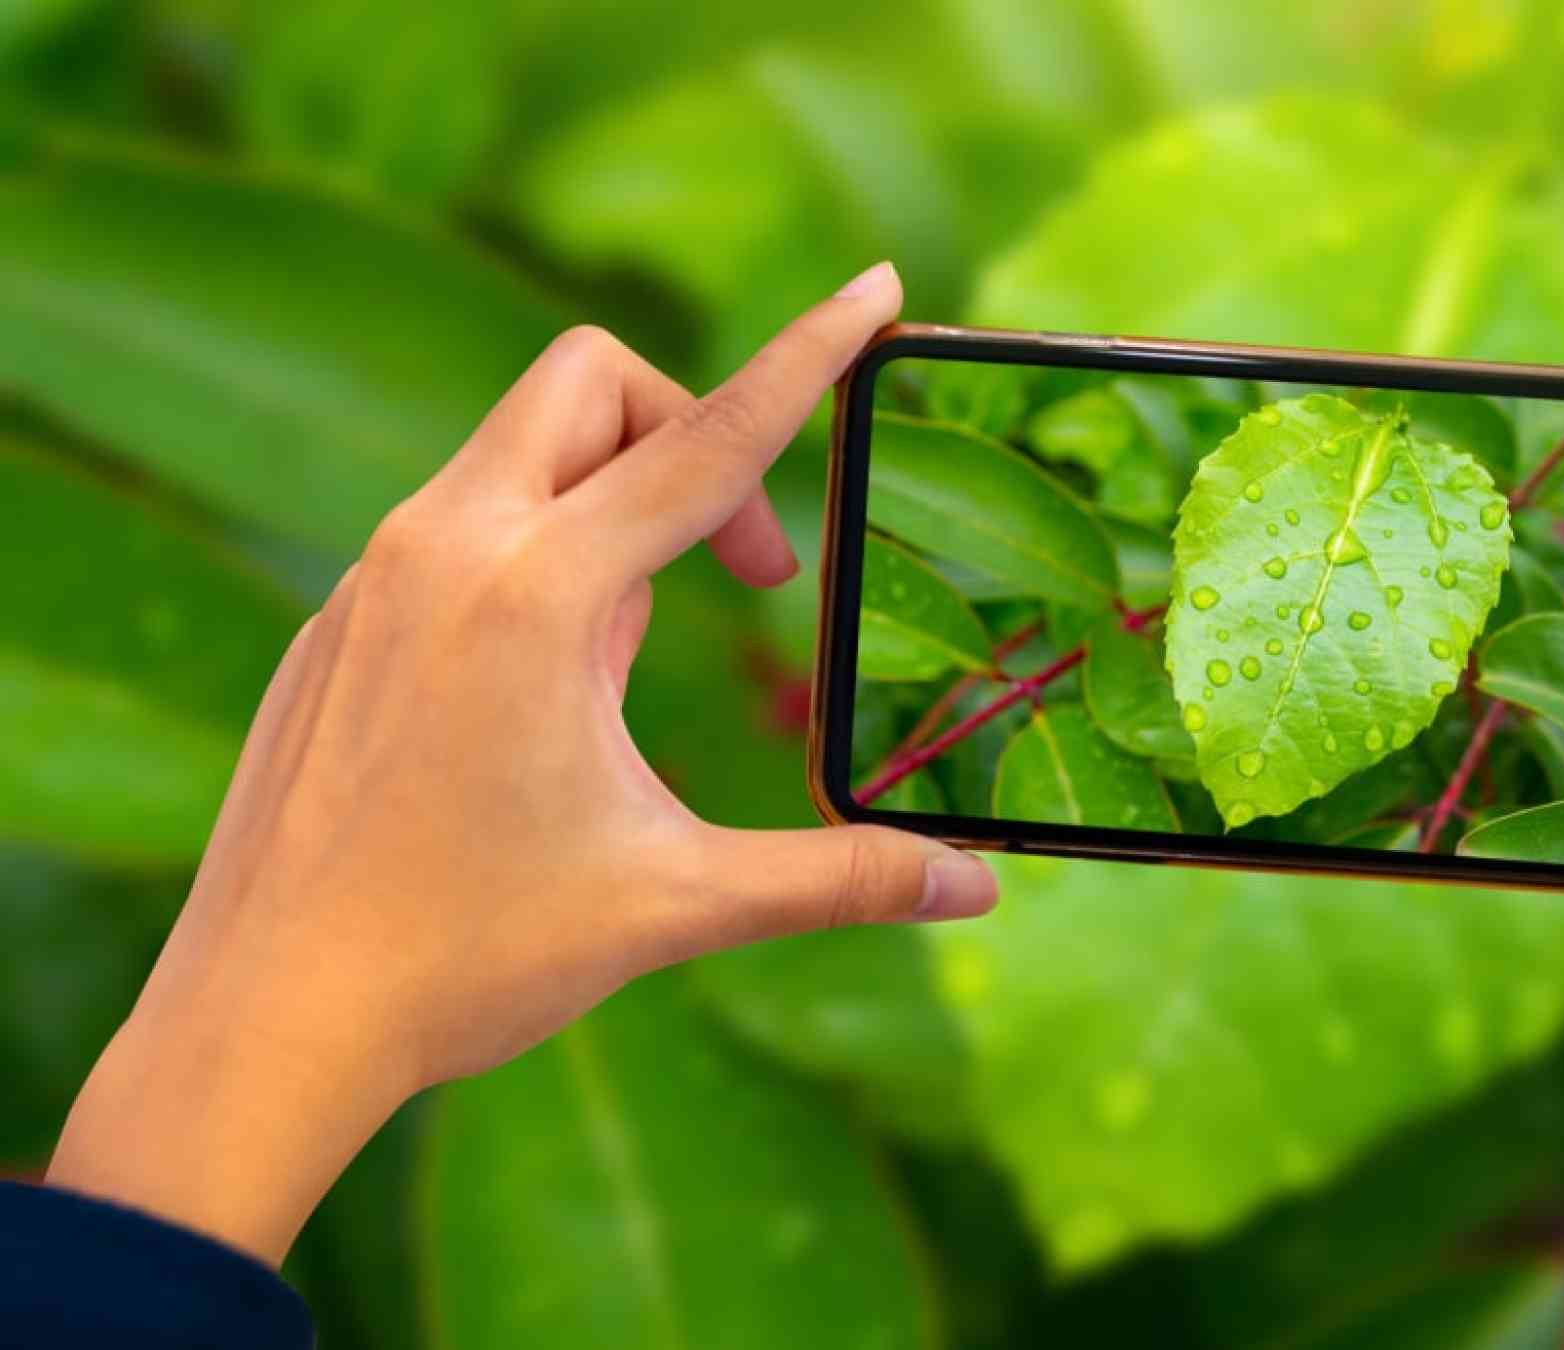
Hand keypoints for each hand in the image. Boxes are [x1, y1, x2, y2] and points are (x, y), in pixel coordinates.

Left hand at [48, 262, 995, 1263]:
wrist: (264, 1021)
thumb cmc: (468, 957)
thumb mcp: (674, 904)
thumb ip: (838, 877)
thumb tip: (977, 888)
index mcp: (539, 596)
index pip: (712, 440)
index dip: (808, 357)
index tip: (874, 286)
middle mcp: (445, 550)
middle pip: (592, 383)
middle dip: (690, 428)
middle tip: (747, 571)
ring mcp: (374, 580)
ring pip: (520, 455)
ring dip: (611, 514)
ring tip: (626, 679)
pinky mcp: (337, 624)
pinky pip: (457, 534)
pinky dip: (532, 570)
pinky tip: (531, 712)